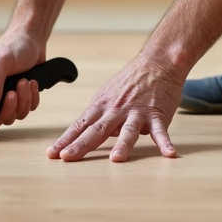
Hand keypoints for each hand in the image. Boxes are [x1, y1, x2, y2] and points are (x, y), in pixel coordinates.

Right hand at [0, 29, 44, 130]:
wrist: (33, 40)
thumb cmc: (13, 45)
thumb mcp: (0, 63)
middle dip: (7, 108)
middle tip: (14, 91)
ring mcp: (0, 98)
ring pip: (9, 117)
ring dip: (22, 102)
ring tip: (24, 81)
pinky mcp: (16, 100)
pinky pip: (23, 112)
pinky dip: (31, 100)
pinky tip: (31, 83)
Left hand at [48, 54, 181, 162]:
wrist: (157, 62)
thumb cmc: (131, 81)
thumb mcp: (108, 95)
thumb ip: (99, 116)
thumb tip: (89, 137)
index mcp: (102, 106)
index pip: (80, 125)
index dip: (66, 140)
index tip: (52, 154)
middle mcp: (116, 110)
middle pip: (97, 130)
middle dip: (81, 145)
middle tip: (68, 158)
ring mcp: (136, 112)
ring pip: (128, 131)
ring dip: (122, 145)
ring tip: (117, 160)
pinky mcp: (157, 114)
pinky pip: (161, 131)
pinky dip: (165, 142)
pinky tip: (169, 153)